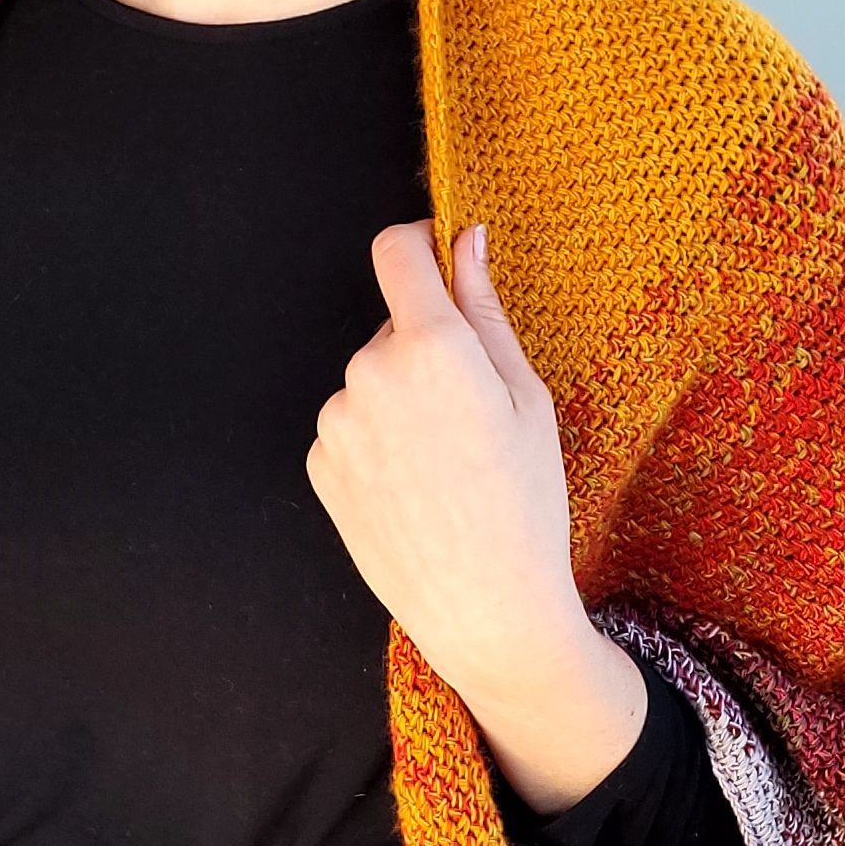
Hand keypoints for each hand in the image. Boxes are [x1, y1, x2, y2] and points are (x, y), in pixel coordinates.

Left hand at [305, 220, 647, 813]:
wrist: (485, 607)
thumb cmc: (524, 503)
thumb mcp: (527, 397)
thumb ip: (485, 308)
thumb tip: (466, 238)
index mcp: (431, 347)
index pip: (396, 250)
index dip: (417, 246)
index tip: (436, 263)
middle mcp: (369, 375)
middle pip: (391, 327)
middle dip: (424, 349)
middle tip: (471, 415)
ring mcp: (336, 422)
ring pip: (370, 381)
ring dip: (400, 401)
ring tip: (444, 464)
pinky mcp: (318, 463)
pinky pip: (350, 427)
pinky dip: (378, 443)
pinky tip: (414, 488)